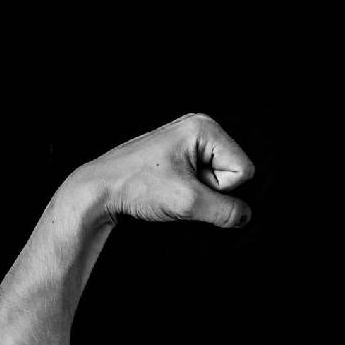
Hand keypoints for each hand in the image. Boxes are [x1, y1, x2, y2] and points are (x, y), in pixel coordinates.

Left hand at [68, 113, 255, 227]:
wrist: (98, 190)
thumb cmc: (134, 186)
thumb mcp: (188, 202)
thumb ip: (227, 211)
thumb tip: (245, 216)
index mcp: (204, 128)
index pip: (243, 170)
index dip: (220, 188)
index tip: (188, 184)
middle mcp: (200, 128)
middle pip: (233, 173)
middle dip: (209, 190)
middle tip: (178, 187)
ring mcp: (190, 141)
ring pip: (219, 180)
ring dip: (199, 193)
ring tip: (171, 188)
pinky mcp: (182, 155)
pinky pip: (205, 180)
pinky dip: (191, 191)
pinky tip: (170, 188)